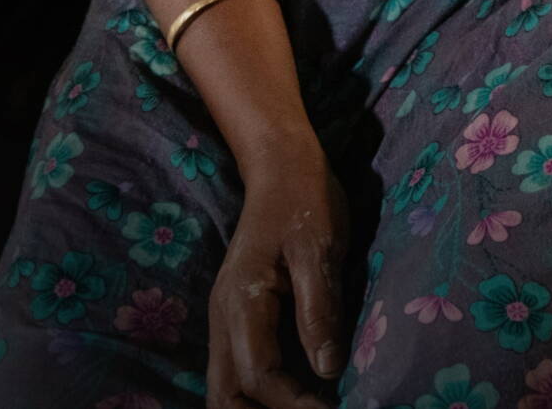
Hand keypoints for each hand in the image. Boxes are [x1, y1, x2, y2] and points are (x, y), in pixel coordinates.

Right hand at [209, 145, 348, 408]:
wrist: (281, 166)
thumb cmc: (305, 200)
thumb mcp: (320, 249)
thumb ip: (320, 309)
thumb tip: (328, 368)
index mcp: (242, 303)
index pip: (258, 376)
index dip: (295, 403)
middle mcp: (224, 319)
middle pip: (224, 396)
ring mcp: (226, 320)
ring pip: (225, 387)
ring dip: (257, 407)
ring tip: (306, 407)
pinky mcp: (240, 317)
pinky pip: (237, 369)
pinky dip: (258, 392)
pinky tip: (293, 393)